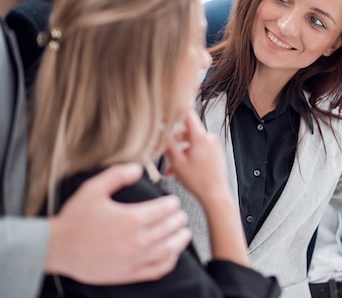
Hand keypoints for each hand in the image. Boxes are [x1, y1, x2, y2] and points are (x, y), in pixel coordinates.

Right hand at [46, 163, 190, 282]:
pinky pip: (158, 269)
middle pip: (170, 227)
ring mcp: (134, 259)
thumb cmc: (74, 219)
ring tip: (184, 231)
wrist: (56, 248)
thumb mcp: (93, 189)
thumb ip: (118, 175)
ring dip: (180, 239)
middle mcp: (137, 240)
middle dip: (178, 218)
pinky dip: (170, 261)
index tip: (172, 201)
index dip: (173, 203)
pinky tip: (173, 254)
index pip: (165, 209)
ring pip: (169, 249)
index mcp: (132, 219)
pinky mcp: (129, 273)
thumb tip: (138, 168)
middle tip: (180, 214)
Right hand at [165, 109, 248, 265]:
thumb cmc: (198, 181)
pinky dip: (189, 157)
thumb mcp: (177, 162)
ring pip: (191, 144)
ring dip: (179, 154)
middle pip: (187, 131)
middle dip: (173, 142)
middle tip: (162, 152)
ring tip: (171, 169)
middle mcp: (209, 138)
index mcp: (200, 137)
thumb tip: (162, 131)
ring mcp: (213, 146)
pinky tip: (181, 171)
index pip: (188, 114)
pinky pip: (199, 150)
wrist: (215, 195)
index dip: (176, 111)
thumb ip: (168, 144)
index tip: (167, 111)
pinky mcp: (215, 154)